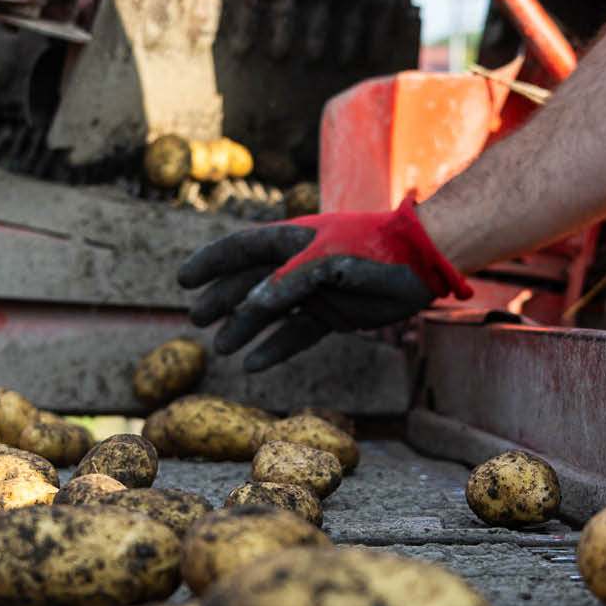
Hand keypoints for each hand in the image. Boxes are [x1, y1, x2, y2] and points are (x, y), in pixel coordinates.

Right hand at [177, 193, 472, 370]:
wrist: (421, 265)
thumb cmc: (374, 251)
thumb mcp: (328, 263)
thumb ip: (288, 283)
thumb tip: (249, 306)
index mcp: (292, 240)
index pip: (241, 248)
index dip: (211, 262)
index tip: (183, 279)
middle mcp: (298, 264)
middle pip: (249, 282)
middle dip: (222, 298)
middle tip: (198, 320)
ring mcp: (314, 290)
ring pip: (270, 310)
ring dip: (245, 326)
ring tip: (222, 347)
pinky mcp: (332, 314)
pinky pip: (297, 332)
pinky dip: (276, 347)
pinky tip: (255, 364)